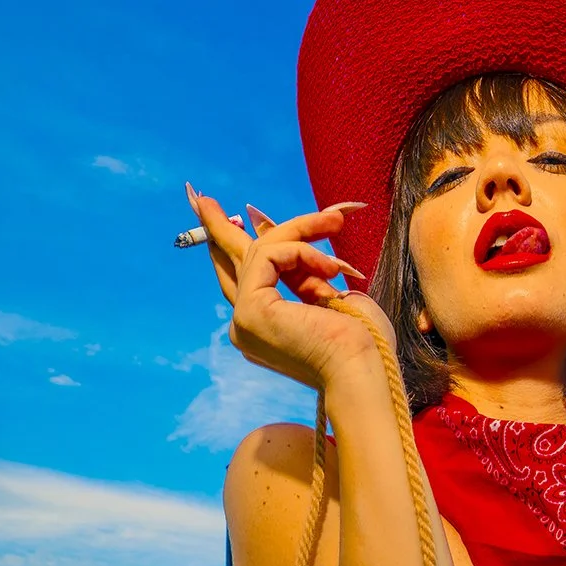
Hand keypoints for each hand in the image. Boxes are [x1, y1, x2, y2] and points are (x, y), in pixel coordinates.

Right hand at [185, 188, 395, 391]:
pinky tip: (330, 266)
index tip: (218, 218)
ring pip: (262, 249)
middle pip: (234, 262)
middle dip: (221, 226)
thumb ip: (299, 269)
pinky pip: (271, 254)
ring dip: (303, 229)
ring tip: (336, 223)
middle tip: (201, 196)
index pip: (243, 278)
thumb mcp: (327, 294)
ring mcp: (244, 318)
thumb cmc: (361, 342)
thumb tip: (270, 228)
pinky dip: (303, 249)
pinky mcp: (251, 308)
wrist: (363, 370)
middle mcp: (246, 325)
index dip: (228, 247)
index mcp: (265, 328)